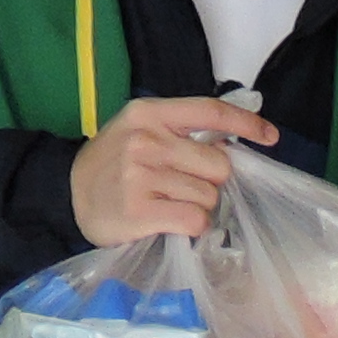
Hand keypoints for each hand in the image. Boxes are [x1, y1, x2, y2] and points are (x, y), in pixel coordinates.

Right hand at [70, 96, 274, 244]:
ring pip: (209, 196)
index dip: (246, 124)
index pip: (210, 111)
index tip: (270, 137)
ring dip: (199, 206)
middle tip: (185, 186)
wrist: (67, 194)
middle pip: (219, 164)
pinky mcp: (141, 209)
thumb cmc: (113, 164)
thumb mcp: (140, 131)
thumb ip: (181, 131)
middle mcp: (147, 139)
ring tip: (170, 203)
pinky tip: (171, 221)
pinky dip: (192, 226)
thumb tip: (233, 143)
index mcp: (150, 113)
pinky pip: (195, 220)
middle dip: (212, 181)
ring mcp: (142, 175)